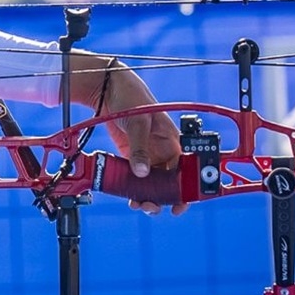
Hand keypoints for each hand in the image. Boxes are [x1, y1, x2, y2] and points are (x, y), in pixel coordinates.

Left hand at [93, 61, 187, 216]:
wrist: (108, 88)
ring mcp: (146, 154)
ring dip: (147, 196)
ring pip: (152, 182)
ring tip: (139, 205)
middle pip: (168, 181)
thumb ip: (140, 147)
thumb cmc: (132, 96)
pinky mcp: (131, 155)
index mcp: (172, 141)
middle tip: (152, 206)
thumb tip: (142, 173)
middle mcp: (162, 150)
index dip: (186, 189)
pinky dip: (133, 188)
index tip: (180, 204)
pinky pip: (136, 176)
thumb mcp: (139, 121)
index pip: (185, 169)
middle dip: (164, 197)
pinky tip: (129, 197)